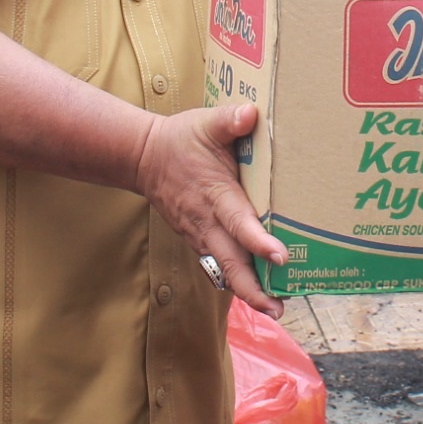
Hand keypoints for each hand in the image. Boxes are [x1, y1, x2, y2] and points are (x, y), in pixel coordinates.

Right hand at [134, 103, 287, 315]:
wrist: (143, 158)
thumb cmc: (180, 140)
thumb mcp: (205, 123)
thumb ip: (229, 120)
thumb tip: (250, 114)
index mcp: (215, 194)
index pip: (238, 222)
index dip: (258, 241)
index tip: (279, 256)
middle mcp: (206, 221)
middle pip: (231, 262)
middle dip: (253, 289)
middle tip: (278, 309)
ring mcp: (200, 234)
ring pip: (224, 268)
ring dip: (247, 290)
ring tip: (274, 308)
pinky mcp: (198, 238)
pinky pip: (218, 263)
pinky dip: (236, 278)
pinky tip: (257, 290)